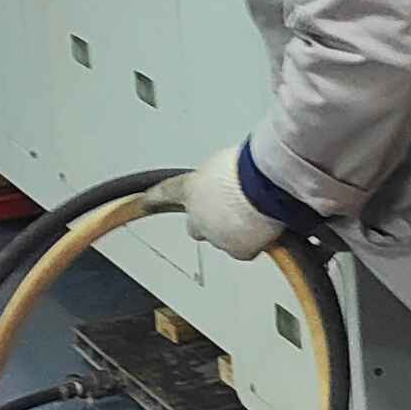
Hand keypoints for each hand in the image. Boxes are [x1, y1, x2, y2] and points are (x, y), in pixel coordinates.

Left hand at [151, 148, 278, 259]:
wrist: (265, 183)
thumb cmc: (249, 165)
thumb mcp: (226, 159)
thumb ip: (218, 175)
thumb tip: (227, 177)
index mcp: (191, 187)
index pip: (167, 192)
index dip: (156, 197)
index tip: (146, 200)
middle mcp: (198, 215)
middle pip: (196, 226)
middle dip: (210, 221)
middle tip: (231, 210)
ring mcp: (216, 236)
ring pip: (223, 238)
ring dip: (236, 228)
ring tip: (257, 211)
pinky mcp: (238, 249)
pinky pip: (244, 249)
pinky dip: (253, 241)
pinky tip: (264, 226)